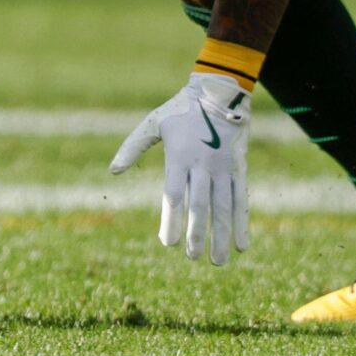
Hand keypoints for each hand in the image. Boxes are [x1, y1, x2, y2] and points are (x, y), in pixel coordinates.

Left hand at [110, 72, 251, 263]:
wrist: (219, 94)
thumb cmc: (180, 111)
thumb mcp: (152, 123)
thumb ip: (132, 146)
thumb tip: (113, 171)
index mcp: (180, 156)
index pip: (174, 195)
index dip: (171, 220)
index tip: (167, 242)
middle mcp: (203, 165)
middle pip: (200, 206)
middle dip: (197, 235)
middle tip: (192, 258)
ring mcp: (223, 169)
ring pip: (223, 208)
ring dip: (221, 236)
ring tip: (217, 261)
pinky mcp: (239, 169)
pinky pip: (242, 200)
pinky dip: (242, 223)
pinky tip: (241, 245)